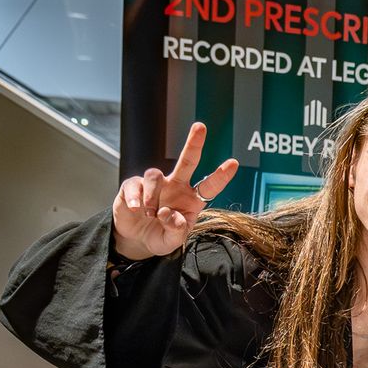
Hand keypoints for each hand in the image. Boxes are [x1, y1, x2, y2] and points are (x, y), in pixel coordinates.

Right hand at [112, 123, 236, 259]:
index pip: (209, 186)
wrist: (136, 240)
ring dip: (152, 196)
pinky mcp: (134, 184)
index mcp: (192, 199)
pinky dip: (136, 198)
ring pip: (155, 175)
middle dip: (194, 143)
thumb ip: (175, 230)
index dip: (221, 175)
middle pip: (187, 160)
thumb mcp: (172, 241)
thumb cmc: (161, 237)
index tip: (234, 163)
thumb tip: (168, 213)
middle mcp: (176, 186)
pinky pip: (135, 184)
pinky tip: (135, 209)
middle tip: (201, 126)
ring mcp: (156, 184)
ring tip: (150, 214)